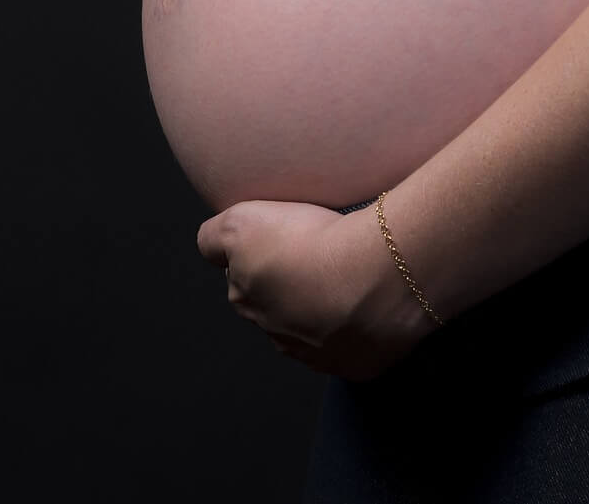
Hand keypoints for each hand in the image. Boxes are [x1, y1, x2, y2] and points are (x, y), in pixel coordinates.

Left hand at [196, 198, 439, 381]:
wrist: (377, 271)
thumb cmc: (311, 242)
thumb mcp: (240, 221)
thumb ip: (214, 238)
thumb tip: (211, 250)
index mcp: (247, 303)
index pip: (245, 281)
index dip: (266, 256)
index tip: (289, 240)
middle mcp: (278, 338)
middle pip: (279, 309)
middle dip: (294, 288)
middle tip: (320, 259)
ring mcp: (321, 358)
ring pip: (316, 332)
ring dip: (327, 312)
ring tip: (352, 280)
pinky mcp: (359, 367)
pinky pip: (357, 348)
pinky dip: (362, 330)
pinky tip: (373, 304)